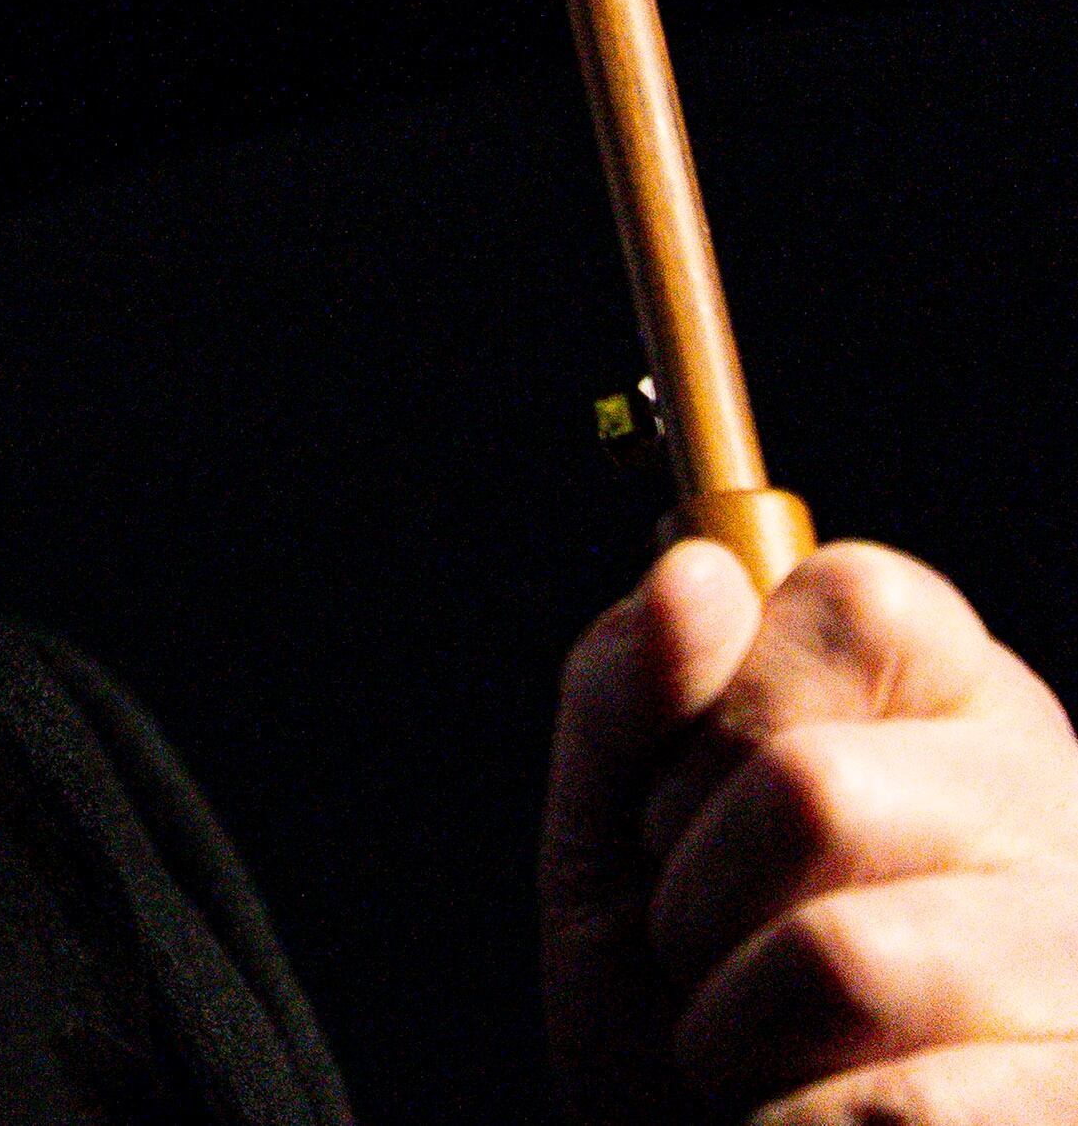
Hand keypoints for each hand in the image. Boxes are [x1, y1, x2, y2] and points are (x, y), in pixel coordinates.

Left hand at [546, 539, 1077, 1121]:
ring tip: (762, 1050)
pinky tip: (821, 1124)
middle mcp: (1058, 817)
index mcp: (957, 712)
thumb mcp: (616, 834)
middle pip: (816, 789)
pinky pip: (900, 1111)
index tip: (687, 801)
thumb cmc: (677, 1005)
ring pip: (845, 960)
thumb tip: (695, 577)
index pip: (861, 598)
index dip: (724, 707)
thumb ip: (632, 692)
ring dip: (735, 1033)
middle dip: (696, 895)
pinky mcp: (1076, 1104)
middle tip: (710, 953)